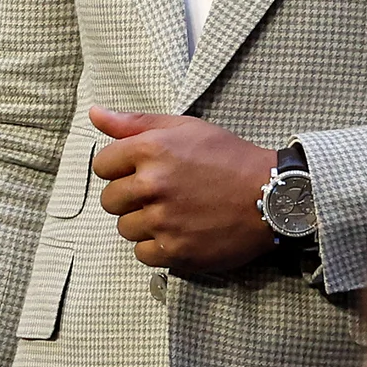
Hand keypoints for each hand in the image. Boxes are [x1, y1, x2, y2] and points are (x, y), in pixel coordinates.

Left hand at [90, 108, 278, 272]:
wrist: (272, 196)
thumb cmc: (229, 157)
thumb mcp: (186, 128)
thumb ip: (135, 123)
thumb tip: (94, 113)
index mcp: (151, 149)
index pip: (103, 165)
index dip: (121, 168)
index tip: (144, 171)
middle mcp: (152, 185)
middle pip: (110, 200)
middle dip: (131, 197)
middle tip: (163, 193)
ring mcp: (163, 221)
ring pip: (125, 228)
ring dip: (144, 223)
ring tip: (175, 213)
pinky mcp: (175, 251)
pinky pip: (142, 254)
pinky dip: (157, 246)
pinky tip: (180, 232)